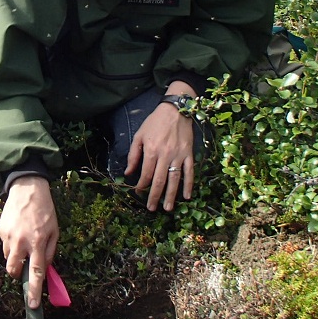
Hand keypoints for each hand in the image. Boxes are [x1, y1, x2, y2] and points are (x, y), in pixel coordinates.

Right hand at [0, 175, 58, 308]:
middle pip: (14, 271)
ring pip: (8, 259)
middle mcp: (21, 241)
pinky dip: (11, 244)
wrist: (27, 189)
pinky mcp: (0, 231)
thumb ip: (51, 252)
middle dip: (17, 274)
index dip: (33, 291)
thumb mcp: (55, 230)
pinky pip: (5, 245)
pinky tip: (18, 231)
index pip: (35, 273)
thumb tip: (45, 270)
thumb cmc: (45, 210)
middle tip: (24, 266)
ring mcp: (8, 236)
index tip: (32, 305)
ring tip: (23, 241)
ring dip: (15, 257)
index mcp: (38, 242)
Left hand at [125, 83, 195, 211]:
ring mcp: (178, 155)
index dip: (141, 186)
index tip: (139, 192)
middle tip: (152, 209)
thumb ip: (133, 155)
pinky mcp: (189, 154)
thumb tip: (128, 173)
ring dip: (171, 195)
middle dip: (154, 196)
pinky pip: (189, 172)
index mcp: (151, 150)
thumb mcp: (139, 135)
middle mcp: (165, 155)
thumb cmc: (155, 122)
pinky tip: (187, 196)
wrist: (176, 109)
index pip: (145, 174)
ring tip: (168, 208)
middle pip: (159, 180)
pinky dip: (189, 184)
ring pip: (174, 179)